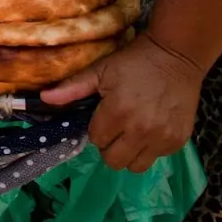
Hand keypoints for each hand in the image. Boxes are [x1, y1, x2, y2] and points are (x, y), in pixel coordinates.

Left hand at [42, 33, 204, 172]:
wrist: (176, 56)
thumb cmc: (134, 62)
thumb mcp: (100, 70)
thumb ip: (72, 88)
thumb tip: (43, 99)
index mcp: (118, 112)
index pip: (96, 139)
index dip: (96, 128)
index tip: (102, 115)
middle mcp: (141, 130)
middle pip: (114, 160)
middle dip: (109, 146)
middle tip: (114, 128)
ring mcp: (162, 138)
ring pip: (136, 166)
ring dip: (129, 153)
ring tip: (131, 133)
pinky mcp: (179, 141)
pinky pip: (157, 158)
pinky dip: (149, 149)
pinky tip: (150, 129)